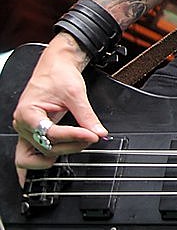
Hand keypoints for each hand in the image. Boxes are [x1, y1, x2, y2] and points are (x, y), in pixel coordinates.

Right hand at [11, 34, 107, 169]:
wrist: (55, 66)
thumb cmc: (59, 75)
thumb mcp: (76, 94)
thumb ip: (87, 116)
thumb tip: (99, 132)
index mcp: (28, 113)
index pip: (52, 133)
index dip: (74, 136)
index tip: (92, 135)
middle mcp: (24, 124)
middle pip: (47, 146)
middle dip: (72, 145)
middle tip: (92, 137)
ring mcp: (27, 130)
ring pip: (42, 152)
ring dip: (63, 151)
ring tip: (82, 142)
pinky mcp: (34, 132)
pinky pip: (32, 153)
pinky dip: (43, 160)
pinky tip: (53, 164)